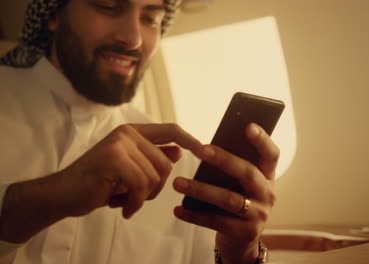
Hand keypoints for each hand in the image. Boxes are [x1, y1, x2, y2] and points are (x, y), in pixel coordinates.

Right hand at [59, 123, 201, 218]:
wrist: (64, 193)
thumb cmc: (98, 182)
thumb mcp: (130, 169)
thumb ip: (152, 158)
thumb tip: (179, 151)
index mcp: (134, 132)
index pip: (170, 129)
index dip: (190, 139)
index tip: (204, 149)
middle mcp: (128, 133)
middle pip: (165, 163)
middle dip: (156, 187)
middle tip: (136, 197)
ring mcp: (120, 144)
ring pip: (155, 176)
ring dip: (142, 197)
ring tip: (125, 200)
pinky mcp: (113, 158)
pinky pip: (141, 185)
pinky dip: (134, 203)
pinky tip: (123, 208)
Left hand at [172, 123, 278, 263]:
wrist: (241, 241)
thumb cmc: (236, 201)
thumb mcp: (240, 184)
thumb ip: (232, 167)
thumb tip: (207, 147)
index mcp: (267, 176)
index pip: (271, 154)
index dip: (262, 140)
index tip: (247, 125)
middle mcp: (268, 194)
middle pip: (248, 173)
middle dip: (223, 159)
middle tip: (199, 149)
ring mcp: (259, 215)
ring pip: (229, 199)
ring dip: (201, 189)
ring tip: (177, 182)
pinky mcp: (246, 233)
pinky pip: (217, 222)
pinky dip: (195, 215)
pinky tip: (178, 209)